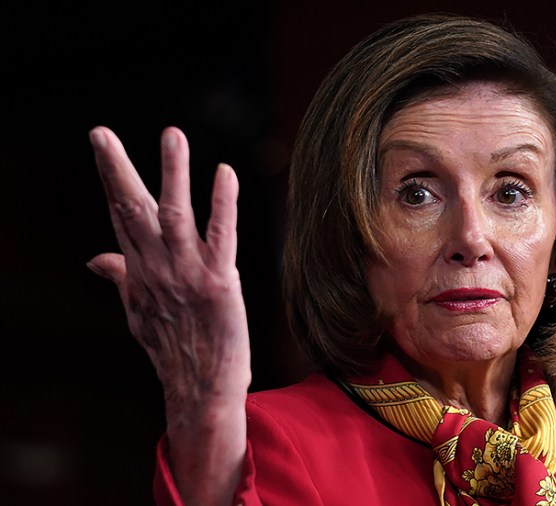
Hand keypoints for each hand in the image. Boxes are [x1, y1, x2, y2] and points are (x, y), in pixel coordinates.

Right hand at [87, 126, 248, 503]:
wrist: (201, 390)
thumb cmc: (174, 348)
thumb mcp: (139, 311)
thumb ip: (121, 277)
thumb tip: (94, 257)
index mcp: (139, 271)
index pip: (121, 215)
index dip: (111, 176)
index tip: (101, 140)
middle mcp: (157, 269)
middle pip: (133, 212)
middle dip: (118, 170)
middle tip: (101, 133)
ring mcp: (186, 276)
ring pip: (175, 217)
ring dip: (173, 176)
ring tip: (170, 137)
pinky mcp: (219, 285)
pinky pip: (221, 239)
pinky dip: (223, 206)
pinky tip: (225, 174)